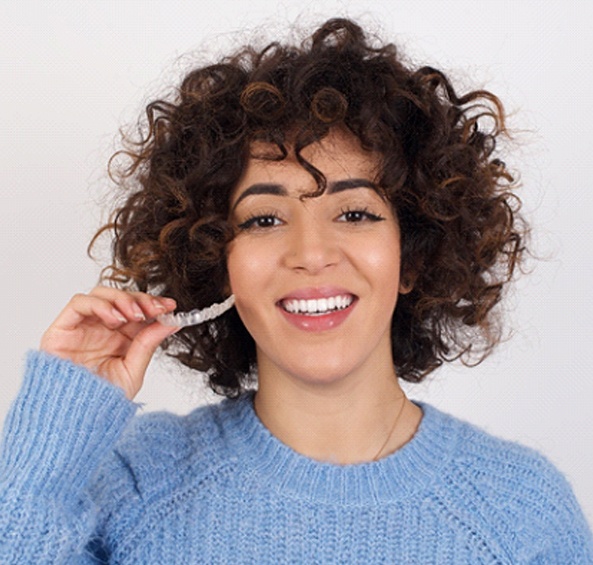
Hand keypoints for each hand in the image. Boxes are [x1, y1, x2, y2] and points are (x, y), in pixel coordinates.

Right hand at [40, 286, 178, 399]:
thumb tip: (172, 322)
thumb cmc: (100, 401)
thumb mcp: (132, 371)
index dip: (154, 304)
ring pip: (102, 294)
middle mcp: (101, 329)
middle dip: (141, 299)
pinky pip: (80, 303)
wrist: (72, 421)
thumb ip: (149, 344)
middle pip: (121, 298)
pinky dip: (100, 305)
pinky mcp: (62, 329)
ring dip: (122, 299)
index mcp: (121, 338)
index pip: (138, 310)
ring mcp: (82, 327)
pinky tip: (115, 319)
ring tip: (135, 316)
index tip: (171, 306)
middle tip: (156, 309)